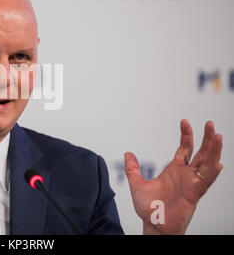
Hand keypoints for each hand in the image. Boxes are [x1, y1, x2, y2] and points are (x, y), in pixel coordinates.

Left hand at [124, 119, 222, 234]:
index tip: (185, 121)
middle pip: (201, 153)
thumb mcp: (137, 184)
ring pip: (207, 164)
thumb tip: (127, 154)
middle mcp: (186, 175)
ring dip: (213, 151)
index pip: (185, 148)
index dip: (186, 135)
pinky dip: (212, 173)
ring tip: (218, 137)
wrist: (153, 224)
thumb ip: (132, 169)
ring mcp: (191, 184)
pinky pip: (205, 182)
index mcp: (174, 170)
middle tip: (210, 124)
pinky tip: (218, 163)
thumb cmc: (149, 208)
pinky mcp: (193, 195)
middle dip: (206, 139)